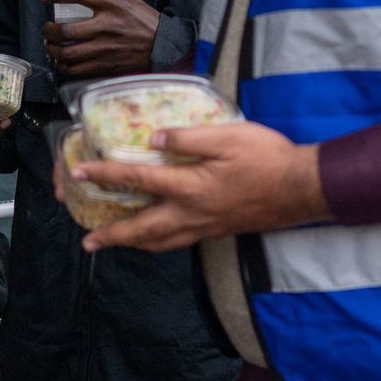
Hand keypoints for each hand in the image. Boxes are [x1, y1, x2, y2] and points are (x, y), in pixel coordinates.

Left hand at [40, 0, 161, 78]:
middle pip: (64, 30)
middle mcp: (105, 27)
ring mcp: (104, 49)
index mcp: (112, 6)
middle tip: (47, 29)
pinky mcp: (105, 66)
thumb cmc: (150, 24)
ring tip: (51, 46)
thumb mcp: (132, 2)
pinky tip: (63, 61)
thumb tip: (90, 1)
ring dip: (53, 50)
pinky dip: (64, 66)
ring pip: (66, 53)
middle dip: (48, 31)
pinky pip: (76, 69)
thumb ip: (110, 1)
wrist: (166, 48)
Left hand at [70, 122, 329, 252]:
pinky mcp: (217, 231)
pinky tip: (157, 238)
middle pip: (142, 228)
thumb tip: (153, 139)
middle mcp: (191, 213)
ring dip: (132, 244)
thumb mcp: (228, 136)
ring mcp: (205, 226)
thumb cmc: (267, 158)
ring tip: (114, 244)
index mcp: (190, 186)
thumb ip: (188, 138)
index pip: (138, 180)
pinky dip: (158, 244)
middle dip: (112, 235)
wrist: (301, 189)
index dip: (106, 175)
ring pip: (160, 242)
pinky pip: (178, 243)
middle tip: (87, 242)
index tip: (79, 174)